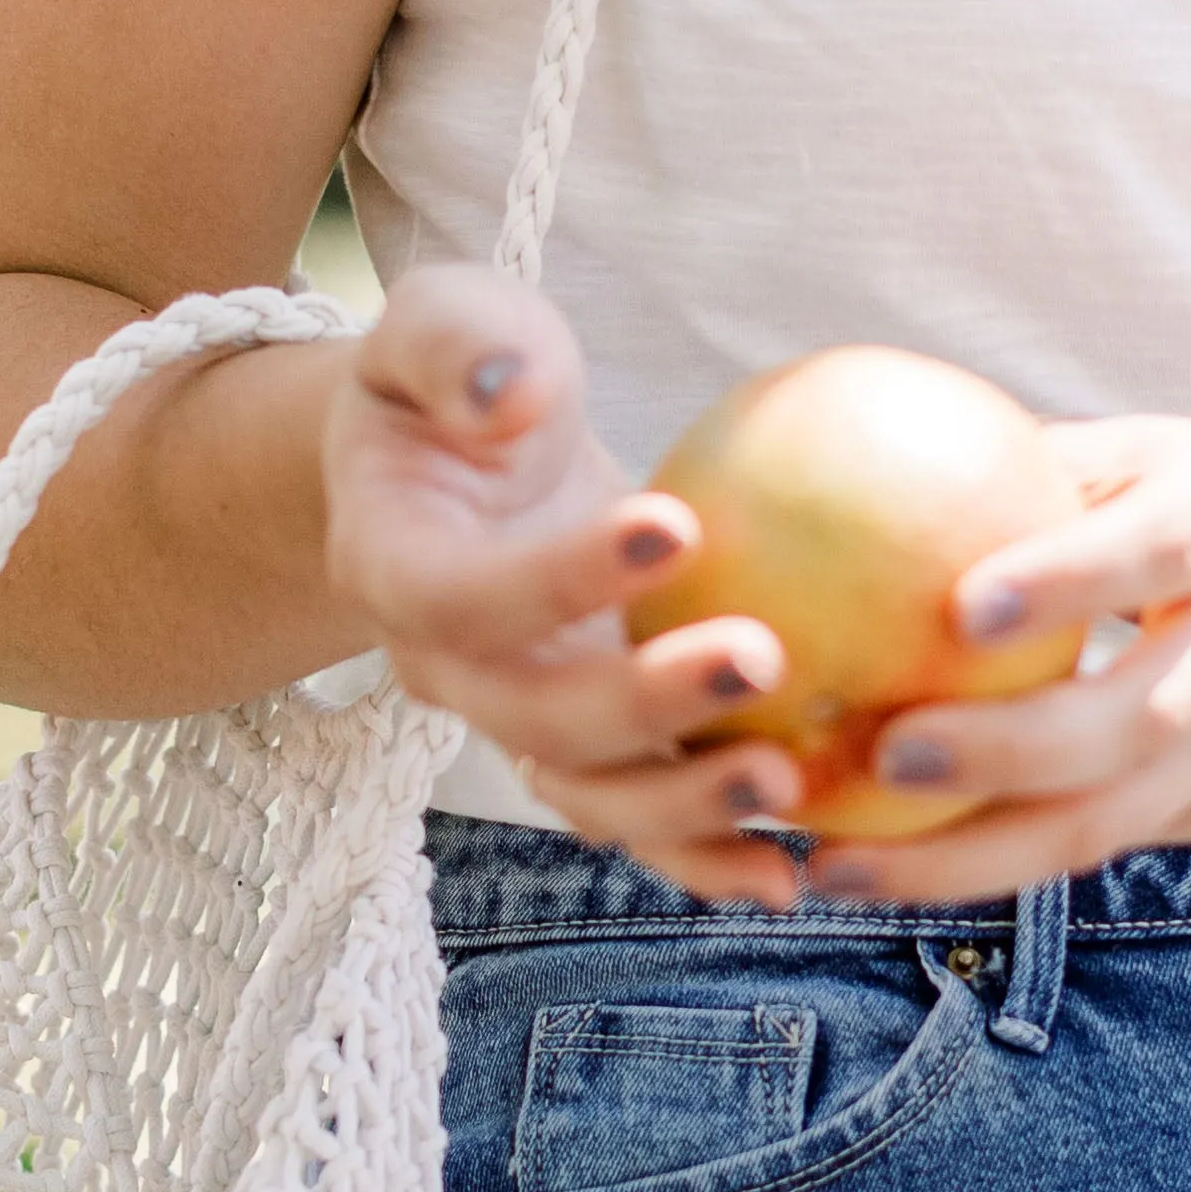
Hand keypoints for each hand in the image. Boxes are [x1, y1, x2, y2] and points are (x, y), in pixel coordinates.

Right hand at [317, 269, 811, 900]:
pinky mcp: (589, 748)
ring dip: (684, 802)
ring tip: (791, 778)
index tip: (674, 522)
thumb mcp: (443, 318)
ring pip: (586, 794)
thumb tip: (511, 395)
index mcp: (392, 565)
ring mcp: (517, 719)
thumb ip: (459, 343)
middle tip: (763, 658)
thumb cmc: (461, 374)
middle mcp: (444, 668)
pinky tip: (798, 873)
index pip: (465, 595)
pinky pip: (640, 824)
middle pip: (531, 720)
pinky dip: (708, 860)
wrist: (458, 462)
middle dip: (642, 705)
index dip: (557, 578)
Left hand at [798, 416, 1190, 906]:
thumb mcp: (1171, 458)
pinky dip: (993, 867)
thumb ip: (1045, 466)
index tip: (964, 607)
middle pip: (1139, 718)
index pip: (1162, 552)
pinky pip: (1104, 847)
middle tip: (884, 755)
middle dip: (1007, 750)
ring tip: (840, 868)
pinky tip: (891, 873)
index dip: (1070, 581)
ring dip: (970, 856)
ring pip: (1111, 818)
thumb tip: (867, 445)